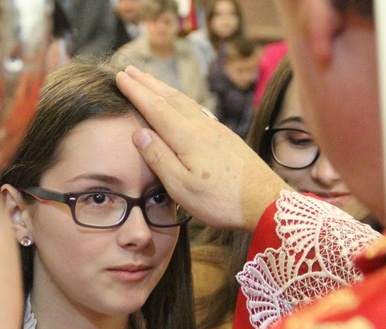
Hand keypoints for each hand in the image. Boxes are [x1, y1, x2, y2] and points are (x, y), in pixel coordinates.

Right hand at [116, 66, 290, 231]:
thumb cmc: (222, 202)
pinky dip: (181, 99)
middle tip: (129, 69)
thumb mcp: (182, 188)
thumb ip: (159, 159)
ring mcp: (217, 130)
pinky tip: (181, 102)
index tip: (119, 77)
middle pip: (170, 98)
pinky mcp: (226, 137)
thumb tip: (139, 134)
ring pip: (185, 101)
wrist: (266, 202)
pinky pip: (197, 109)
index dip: (136, 92)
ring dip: (164, 88)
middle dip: (147, 83)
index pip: (155, 108)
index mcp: (188, 138)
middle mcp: (202, 127)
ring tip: (149, 80)